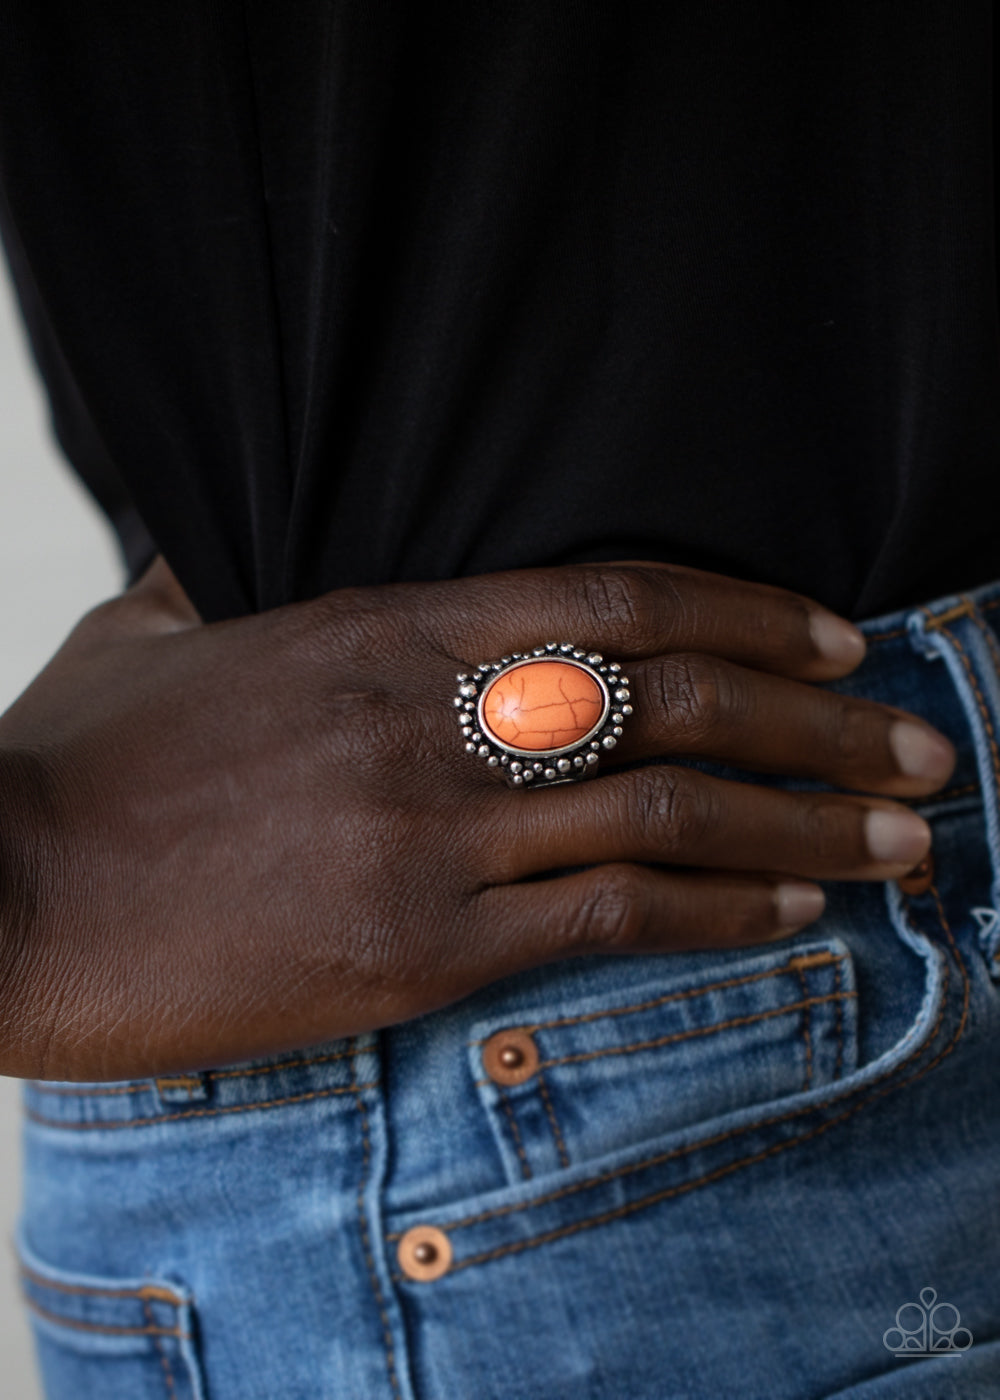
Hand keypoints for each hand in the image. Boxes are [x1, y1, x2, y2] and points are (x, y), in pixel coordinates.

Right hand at [0, 557, 952, 1079]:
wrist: (0, 893)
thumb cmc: (74, 767)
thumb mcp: (153, 641)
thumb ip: (230, 595)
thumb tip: (238, 567)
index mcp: (377, 629)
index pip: (614, 598)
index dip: (745, 612)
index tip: (835, 637)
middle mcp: (426, 723)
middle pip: (673, 704)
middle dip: (818, 723)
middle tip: (918, 747)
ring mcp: (426, 840)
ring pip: (665, 818)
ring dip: (805, 829)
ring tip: (901, 844)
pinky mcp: (411, 951)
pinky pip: (603, 921)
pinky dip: (715, 913)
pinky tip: (787, 917)